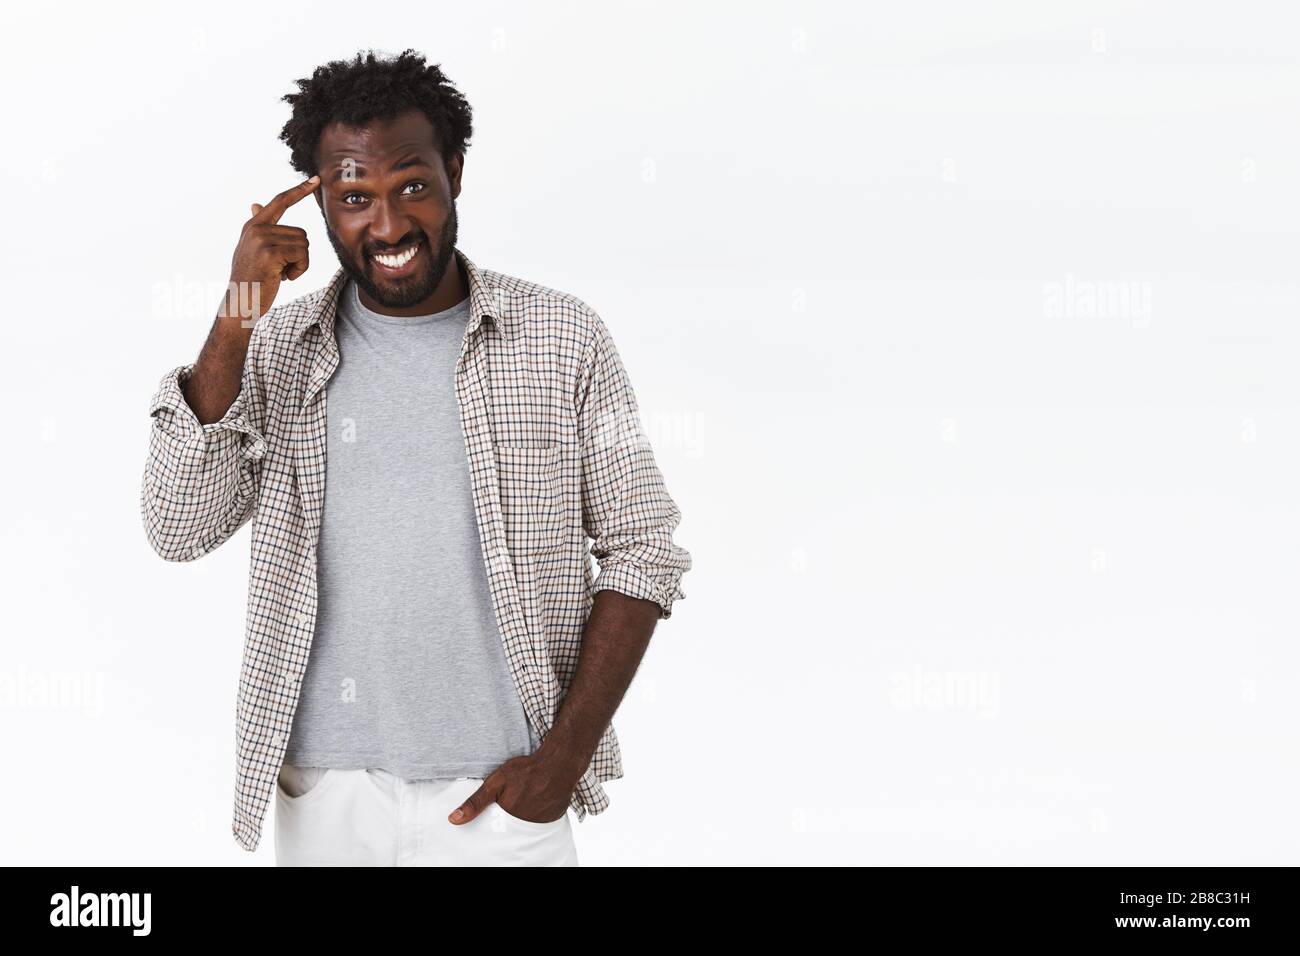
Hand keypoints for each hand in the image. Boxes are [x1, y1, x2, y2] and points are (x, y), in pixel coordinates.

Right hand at [222, 175, 318, 324]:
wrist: (240, 304)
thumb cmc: (251, 280)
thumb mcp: (251, 249)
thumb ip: (259, 227)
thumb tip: (256, 204)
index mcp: (254, 226)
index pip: (280, 202)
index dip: (299, 191)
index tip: (316, 180)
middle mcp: (256, 229)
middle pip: (302, 233)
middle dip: (299, 255)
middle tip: (280, 269)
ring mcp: (262, 240)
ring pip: (304, 245)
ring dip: (299, 264)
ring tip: (279, 274)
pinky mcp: (270, 253)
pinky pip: (302, 256)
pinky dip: (299, 271)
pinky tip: (282, 278)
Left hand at [448, 752, 578, 825]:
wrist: (559, 762)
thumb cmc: (527, 770)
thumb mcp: (496, 782)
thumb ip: (475, 803)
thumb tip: (453, 820)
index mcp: (508, 818)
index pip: (495, 830)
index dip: (494, 823)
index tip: (495, 816)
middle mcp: (525, 825)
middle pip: (511, 829)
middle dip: (508, 821)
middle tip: (513, 803)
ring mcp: (541, 822)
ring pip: (527, 826)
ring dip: (524, 817)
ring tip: (525, 801)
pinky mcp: (554, 817)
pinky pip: (542, 821)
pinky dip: (538, 814)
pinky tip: (538, 800)